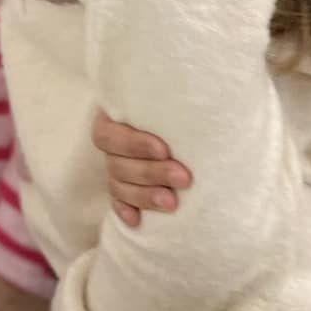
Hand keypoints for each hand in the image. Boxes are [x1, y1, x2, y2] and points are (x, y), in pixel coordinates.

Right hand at [93, 111, 191, 228]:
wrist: (190, 122)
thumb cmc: (188, 105)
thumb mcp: (179, 100)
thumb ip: (178, 101)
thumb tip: (201, 90)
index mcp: (115, 117)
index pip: (108, 134)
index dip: (133, 144)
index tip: (164, 150)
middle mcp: (113, 145)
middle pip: (117, 163)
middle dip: (151, 173)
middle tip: (184, 179)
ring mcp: (116, 169)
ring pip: (119, 185)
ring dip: (144, 196)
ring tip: (172, 203)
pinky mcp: (124, 191)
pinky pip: (118, 202)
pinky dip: (126, 210)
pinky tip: (137, 220)